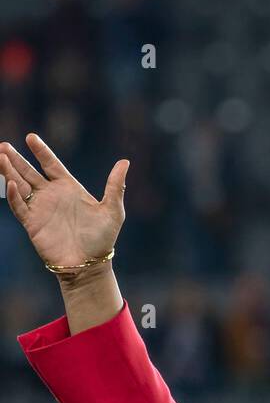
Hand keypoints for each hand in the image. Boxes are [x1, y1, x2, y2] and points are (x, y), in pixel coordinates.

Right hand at [0, 133, 127, 271]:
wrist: (89, 264)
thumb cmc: (102, 240)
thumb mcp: (113, 211)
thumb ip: (115, 186)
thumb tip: (125, 162)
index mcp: (69, 188)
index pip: (51, 164)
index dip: (41, 151)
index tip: (30, 137)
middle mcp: (52, 195)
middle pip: (29, 172)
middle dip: (16, 158)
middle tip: (3, 146)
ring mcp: (40, 208)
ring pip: (19, 185)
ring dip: (9, 171)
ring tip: (0, 156)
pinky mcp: (32, 223)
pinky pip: (19, 205)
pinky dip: (13, 195)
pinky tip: (10, 183)